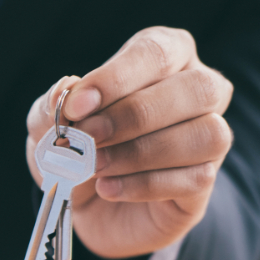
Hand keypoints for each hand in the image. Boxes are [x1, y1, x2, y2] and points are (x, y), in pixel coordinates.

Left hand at [26, 26, 233, 258]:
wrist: (89, 207)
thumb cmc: (77, 150)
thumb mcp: (50, 127)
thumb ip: (51, 107)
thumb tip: (64, 92)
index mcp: (166, 57)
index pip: (156, 52)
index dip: (116, 78)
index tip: (76, 105)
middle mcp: (199, 90)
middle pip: (196, 88)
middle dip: (134, 115)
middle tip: (88, 138)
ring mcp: (209, 136)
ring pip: (206, 134)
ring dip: (141, 153)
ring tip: (96, 167)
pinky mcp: (205, 180)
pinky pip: (195, 178)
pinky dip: (144, 185)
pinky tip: (108, 189)